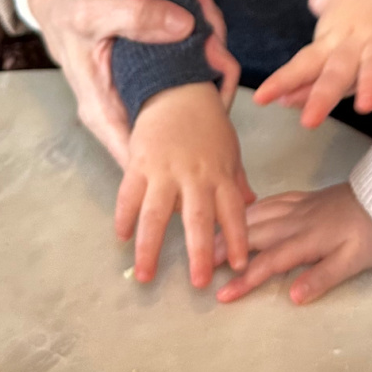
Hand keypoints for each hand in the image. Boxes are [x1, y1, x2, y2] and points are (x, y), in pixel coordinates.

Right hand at [28, 0, 240, 167]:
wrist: (63, 4)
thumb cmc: (70, 14)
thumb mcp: (94, 11)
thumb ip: (135, 17)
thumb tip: (185, 26)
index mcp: (105, 112)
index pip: (145, 159)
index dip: (183, 151)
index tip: (212, 109)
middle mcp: (125, 114)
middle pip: (181, 127)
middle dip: (211, 90)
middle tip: (215, 46)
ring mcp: (141, 98)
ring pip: (191, 99)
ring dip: (211, 65)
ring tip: (209, 26)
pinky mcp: (154, 81)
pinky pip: (188, 78)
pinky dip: (203, 53)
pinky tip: (204, 22)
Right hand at [116, 82, 253, 286]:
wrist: (178, 89)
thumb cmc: (207, 123)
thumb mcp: (229, 149)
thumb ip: (236, 179)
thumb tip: (250, 204)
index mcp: (220, 173)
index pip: (233, 211)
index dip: (237, 239)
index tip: (240, 267)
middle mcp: (195, 175)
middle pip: (198, 217)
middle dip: (199, 252)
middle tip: (198, 283)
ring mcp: (165, 169)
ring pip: (157, 212)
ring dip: (151, 246)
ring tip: (146, 275)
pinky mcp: (139, 162)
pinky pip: (129, 194)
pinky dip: (124, 216)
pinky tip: (121, 237)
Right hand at [214, 181, 371, 304]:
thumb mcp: (353, 262)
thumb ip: (322, 277)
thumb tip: (291, 297)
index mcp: (307, 240)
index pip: (268, 262)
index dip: (244, 280)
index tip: (221, 295)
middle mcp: (297, 221)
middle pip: (254, 235)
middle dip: (226, 250)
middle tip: (201, 265)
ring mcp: (300, 206)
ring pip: (259, 216)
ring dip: (234, 229)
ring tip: (212, 240)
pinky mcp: (306, 198)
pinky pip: (272, 200)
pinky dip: (253, 208)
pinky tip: (245, 213)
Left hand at [256, 0, 371, 127]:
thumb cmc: (355, 11)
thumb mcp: (329, 39)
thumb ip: (309, 73)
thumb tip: (283, 102)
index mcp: (331, 40)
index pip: (303, 63)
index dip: (283, 81)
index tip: (261, 99)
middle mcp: (354, 37)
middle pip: (337, 68)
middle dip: (323, 94)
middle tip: (309, 121)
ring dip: (370, 81)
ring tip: (366, 106)